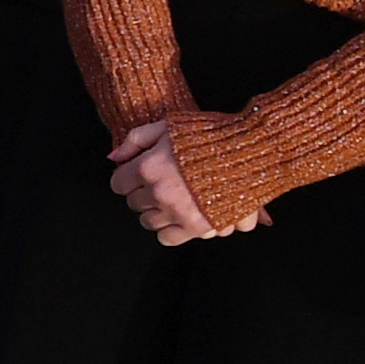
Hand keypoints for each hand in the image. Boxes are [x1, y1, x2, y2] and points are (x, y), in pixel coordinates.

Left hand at [107, 116, 263, 246]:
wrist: (250, 150)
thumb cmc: (211, 135)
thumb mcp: (168, 125)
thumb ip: (136, 140)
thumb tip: (114, 157)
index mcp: (149, 167)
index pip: (119, 183)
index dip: (127, 177)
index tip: (136, 175)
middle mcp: (160, 193)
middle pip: (134, 203)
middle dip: (142, 193)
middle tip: (158, 183)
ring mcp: (177, 212)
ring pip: (149, 222)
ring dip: (155, 211)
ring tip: (171, 198)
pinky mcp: (197, 228)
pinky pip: (168, 238)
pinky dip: (170, 229)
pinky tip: (179, 215)